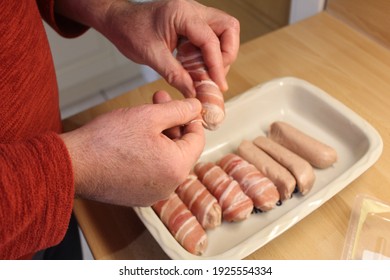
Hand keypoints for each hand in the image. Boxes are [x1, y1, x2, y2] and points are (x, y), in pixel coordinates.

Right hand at [60, 98, 204, 206]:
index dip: (190, 116)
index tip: (179, 103)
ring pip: (167, 159)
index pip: (197, 138)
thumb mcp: (149, 115)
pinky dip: (149, 154)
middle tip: (158, 101)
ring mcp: (154, 194)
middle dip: (172, 123)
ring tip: (144, 117)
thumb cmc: (108, 140)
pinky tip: (134, 140)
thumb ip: (179, 110)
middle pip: (181, 148)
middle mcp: (170, 186)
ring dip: (160, 137)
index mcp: (177, 167)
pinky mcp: (138, 196)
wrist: (73, 165)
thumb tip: (197, 107)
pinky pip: (153, 171)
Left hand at [98, 0, 239, 96]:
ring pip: (224, 31)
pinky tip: (199, 67)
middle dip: (227, 54)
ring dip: (221, 55)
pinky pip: (212, 37)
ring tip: (206, 73)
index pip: (210, 40)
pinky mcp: (193, 24)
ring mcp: (195, 16)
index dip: (217, 65)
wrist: (119, 21)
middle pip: (228, 28)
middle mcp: (193, 10)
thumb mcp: (151, 56)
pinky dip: (211, 54)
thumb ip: (175, 75)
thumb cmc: (130, 31)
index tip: (218, 85)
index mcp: (182, 13)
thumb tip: (194, 92)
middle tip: (215, 75)